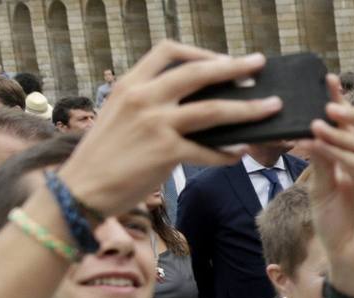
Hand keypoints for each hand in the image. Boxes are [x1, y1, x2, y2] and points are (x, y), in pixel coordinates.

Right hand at [56, 43, 280, 215]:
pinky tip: (240, 154)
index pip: (168, 51)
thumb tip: (194, 103)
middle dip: (234, 67)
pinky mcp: (166, 153)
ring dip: (248, 109)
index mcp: (129, 84)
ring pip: (214, 110)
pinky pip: (209, 151)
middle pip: (198, 73)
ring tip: (272, 107)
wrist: (81, 189)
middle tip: (259, 65)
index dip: (200, 52)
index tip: (223, 59)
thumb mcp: (119, 115)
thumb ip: (149, 103)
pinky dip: (228, 154)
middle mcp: (143, 98)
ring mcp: (155, 124)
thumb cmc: (104, 155)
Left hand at [301, 78, 353, 297]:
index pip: (352, 126)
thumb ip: (320, 161)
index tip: (326, 80)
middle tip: (326, 100)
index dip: (342, 103)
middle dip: (349, 111)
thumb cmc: (339, 228)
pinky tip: (323, 147)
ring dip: (341, 132)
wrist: (351, 262)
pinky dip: (343, 155)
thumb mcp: (321, 189)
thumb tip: (310, 131)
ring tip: (317, 122)